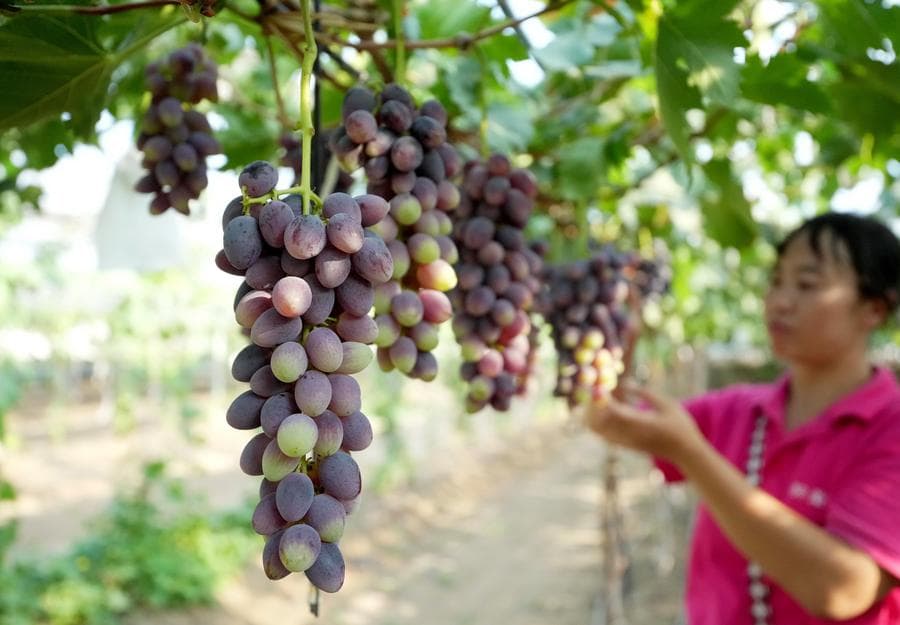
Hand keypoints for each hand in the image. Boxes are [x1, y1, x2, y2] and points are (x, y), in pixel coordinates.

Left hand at [585, 383, 703, 464]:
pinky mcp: (621, 445)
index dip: (601, 395)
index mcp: (640, 423)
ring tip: (600, 393)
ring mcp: (623, 442)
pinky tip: (606, 404)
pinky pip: (600, 431)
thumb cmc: (680, 425)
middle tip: (596, 386)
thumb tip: (624, 383)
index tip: (600, 381)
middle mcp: (627, 434)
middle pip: (594, 420)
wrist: (685, 453)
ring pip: (594, 427)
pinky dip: (597, 417)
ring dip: (591, 410)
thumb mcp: (666, 404)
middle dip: (591, 402)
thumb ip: (644, 393)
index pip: (610, 410)